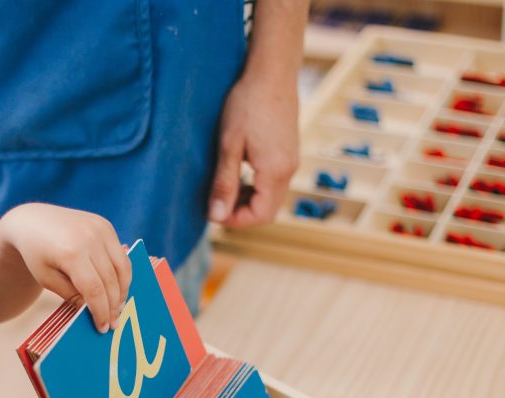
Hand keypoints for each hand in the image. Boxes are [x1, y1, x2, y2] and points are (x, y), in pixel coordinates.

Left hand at [0, 204, 131, 332]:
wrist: (32, 221)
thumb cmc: (36, 254)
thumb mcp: (47, 279)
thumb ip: (71, 295)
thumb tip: (93, 311)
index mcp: (71, 253)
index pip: (94, 289)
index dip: (101, 311)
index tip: (103, 327)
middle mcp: (89, 238)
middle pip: (110, 280)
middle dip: (113, 305)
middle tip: (114, 323)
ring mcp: (100, 229)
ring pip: (122, 267)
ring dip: (122, 290)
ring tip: (118, 308)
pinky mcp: (105, 225)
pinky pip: (120, 254)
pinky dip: (122, 273)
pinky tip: (118, 288)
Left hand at [208, 75, 299, 227]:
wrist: (272, 71)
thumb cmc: (247, 103)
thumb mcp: (229, 145)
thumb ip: (224, 183)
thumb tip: (216, 216)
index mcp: (275, 171)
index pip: (260, 215)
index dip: (236, 220)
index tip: (213, 211)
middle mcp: (289, 169)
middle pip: (268, 210)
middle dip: (241, 213)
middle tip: (216, 202)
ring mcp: (291, 160)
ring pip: (271, 197)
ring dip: (248, 200)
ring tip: (224, 188)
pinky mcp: (289, 152)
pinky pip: (274, 181)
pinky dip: (255, 187)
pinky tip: (238, 173)